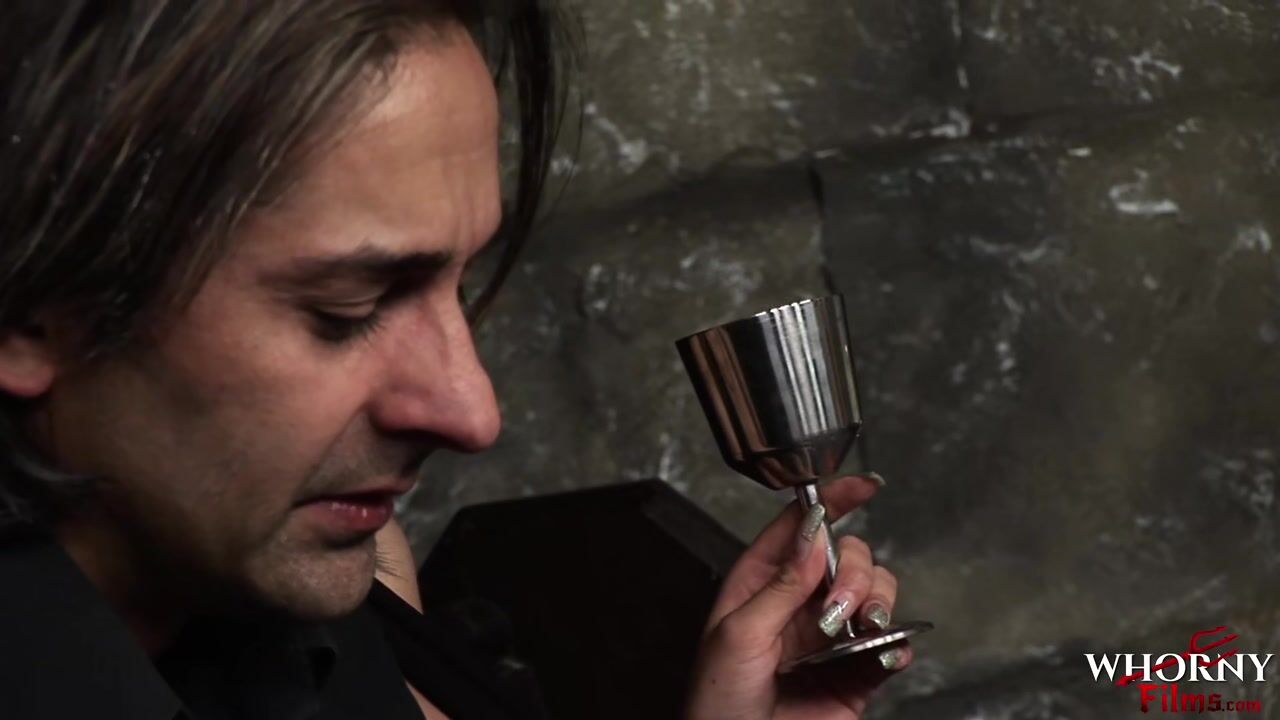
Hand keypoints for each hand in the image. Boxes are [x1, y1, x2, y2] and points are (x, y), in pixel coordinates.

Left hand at [684, 474, 911, 719]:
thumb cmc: (717, 703)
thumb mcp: (739, 634)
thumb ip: (781, 583)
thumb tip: (814, 534)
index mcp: (760, 583)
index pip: (800, 526)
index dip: (832, 500)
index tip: (864, 485)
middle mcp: (799, 603)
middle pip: (848, 555)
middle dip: (854, 569)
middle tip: (839, 604)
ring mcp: (831, 637)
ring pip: (875, 593)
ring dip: (876, 601)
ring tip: (859, 628)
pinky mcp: (857, 673)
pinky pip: (891, 645)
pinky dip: (896, 643)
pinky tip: (882, 651)